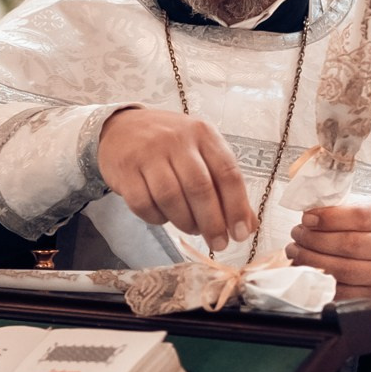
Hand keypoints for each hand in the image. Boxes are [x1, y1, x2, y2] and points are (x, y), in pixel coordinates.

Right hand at [96, 108, 254, 254]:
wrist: (121, 127)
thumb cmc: (169, 144)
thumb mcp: (201, 153)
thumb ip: (224, 185)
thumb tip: (248, 224)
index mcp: (203, 134)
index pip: (227, 172)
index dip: (237, 207)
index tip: (240, 233)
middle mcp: (176, 140)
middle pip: (199, 188)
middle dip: (212, 223)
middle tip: (218, 244)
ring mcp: (148, 153)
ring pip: (171, 197)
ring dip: (185, 222)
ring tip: (192, 229)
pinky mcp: (125, 170)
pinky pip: (144, 204)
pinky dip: (158, 218)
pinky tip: (165, 217)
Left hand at [284, 202, 370, 311]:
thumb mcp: (367, 214)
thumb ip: (342, 209)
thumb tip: (309, 209)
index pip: (359, 216)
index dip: (329, 218)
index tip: (307, 218)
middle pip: (347, 244)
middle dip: (314, 239)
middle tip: (296, 234)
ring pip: (342, 270)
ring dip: (311, 260)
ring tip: (295, 251)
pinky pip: (341, 292)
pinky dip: (319, 282)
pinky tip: (306, 271)